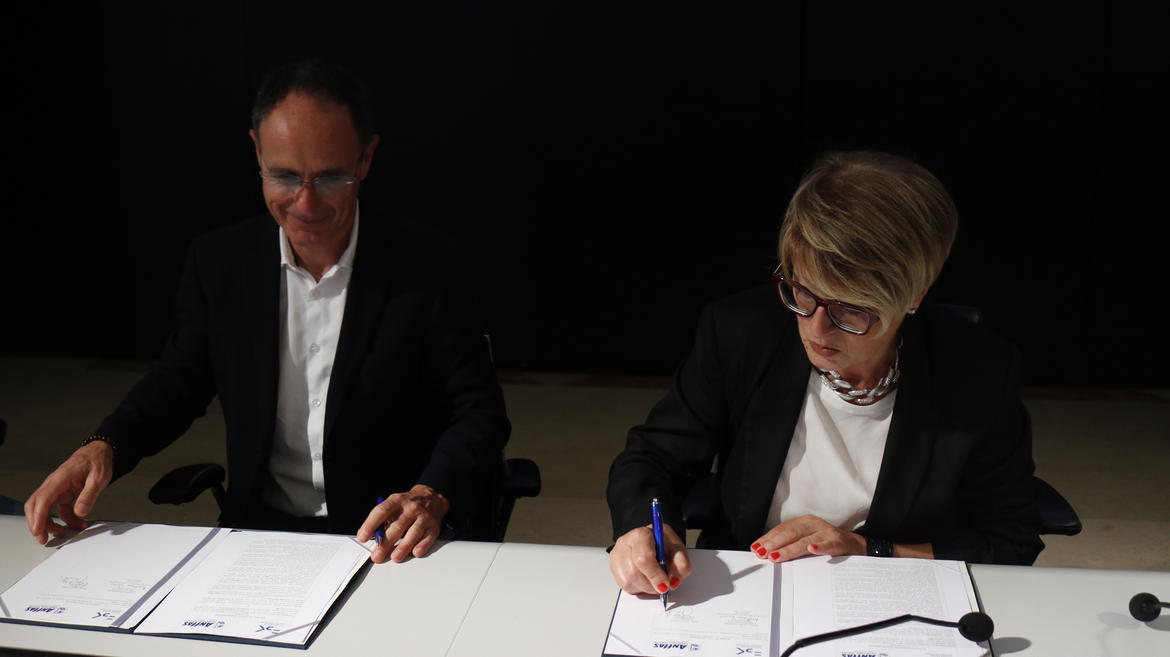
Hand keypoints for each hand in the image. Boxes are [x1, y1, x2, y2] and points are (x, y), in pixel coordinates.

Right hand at [25, 441, 113, 544]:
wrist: (100, 452)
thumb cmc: (97, 461)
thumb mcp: (99, 478)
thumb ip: (89, 495)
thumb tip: (81, 512)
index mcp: (60, 478)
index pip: (43, 499)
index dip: (38, 516)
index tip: (38, 531)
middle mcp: (54, 484)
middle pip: (36, 505)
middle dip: (36, 523)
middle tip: (43, 538)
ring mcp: (57, 489)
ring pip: (44, 509)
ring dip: (49, 523)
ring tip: (61, 533)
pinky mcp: (63, 494)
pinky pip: (59, 509)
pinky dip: (65, 519)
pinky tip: (77, 523)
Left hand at [356, 484, 449, 562]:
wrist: (432, 498)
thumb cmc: (408, 505)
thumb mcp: (393, 504)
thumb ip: (382, 519)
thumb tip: (368, 536)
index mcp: (397, 501)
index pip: (381, 512)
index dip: (370, 525)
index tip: (362, 537)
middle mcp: (411, 508)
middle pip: (397, 526)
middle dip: (386, 543)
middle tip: (377, 555)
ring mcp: (424, 517)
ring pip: (414, 533)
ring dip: (404, 546)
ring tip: (395, 557)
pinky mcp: (434, 527)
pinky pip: (428, 537)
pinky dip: (422, 545)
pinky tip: (415, 552)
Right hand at [609, 523, 690, 594]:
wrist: (654, 541)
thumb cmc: (664, 544)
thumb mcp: (678, 550)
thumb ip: (681, 565)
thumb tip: (673, 582)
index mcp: (640, 535)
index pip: (643, 559)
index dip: (655, 576)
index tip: (666, 584)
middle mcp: (624, 544)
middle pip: (634, 574)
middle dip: (652, 584)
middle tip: (663, 584)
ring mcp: (617, 556)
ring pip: (629, 582)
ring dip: (646, 587)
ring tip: (655, 579)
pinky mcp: (614, 568)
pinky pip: (625, 586)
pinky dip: (639, 588)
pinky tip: (646, 579)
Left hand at [750, 514, 864, 562]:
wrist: (857, 547)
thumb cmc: (827, 546)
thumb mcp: (808, 543)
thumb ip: (791, 546)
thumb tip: (767, 554)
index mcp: (804, 523)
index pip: (782, 530)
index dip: (768, 538)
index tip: (755, 548)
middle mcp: (814, 524)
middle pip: (790, 533)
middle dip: (774, 544)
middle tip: (762, 554)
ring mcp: (827, 532)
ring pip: (805, 540)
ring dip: (789, 549)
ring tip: (776, 556)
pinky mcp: (839, 542)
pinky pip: (828, 544)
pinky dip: (820, 547)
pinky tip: (812, 549)